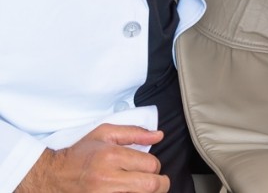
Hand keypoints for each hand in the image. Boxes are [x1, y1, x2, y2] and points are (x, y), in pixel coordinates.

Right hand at [16, 123, 168, 191]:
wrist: (53, 176)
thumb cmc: (81, 153)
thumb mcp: (105, 133)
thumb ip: (134, 133)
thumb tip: (159, 136)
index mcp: (112, 156)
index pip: (150, 165)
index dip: (156, 166)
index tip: (151, 166)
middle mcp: (107, 179)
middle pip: (150, 186)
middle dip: (161, 184)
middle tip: (160, 182)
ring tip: (144, 188)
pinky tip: (130, 192)